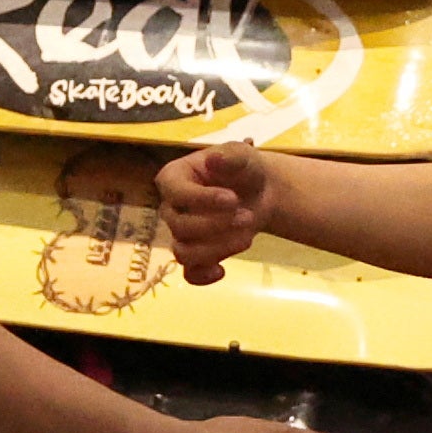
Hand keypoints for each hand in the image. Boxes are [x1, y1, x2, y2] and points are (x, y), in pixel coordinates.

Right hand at [158, 143, 276, 283]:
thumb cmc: (244, 169)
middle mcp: (170, 208)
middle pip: (180, 226)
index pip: (175, 193)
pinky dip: (203, 276)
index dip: (202, 199)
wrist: (260, 192)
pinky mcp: (195, 254)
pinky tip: (222, 271)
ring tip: (248, 237)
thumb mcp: (242, 155)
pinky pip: (189, 273)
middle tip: (248, 216)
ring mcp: (180, 234)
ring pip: (184, 252)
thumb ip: (230, 156)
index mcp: (173, 178)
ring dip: (216, 249)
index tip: (233, 198)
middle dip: (216, 225)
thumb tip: (213, 159)